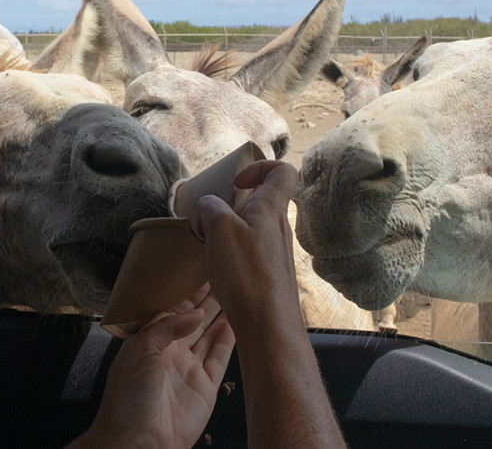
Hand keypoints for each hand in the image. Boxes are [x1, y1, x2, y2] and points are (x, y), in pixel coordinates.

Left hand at [69, 283, 235, 448]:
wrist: (136, 442)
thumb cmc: (127, 398)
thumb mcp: (141, 350)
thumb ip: (169, 326)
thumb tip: (196, 313)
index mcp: (152, 342)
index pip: (174, 311)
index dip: (190, 293)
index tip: (204, 272)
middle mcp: (172, 353)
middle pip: (195, 320)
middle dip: (209, 300)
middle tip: (226, 277)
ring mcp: (190, 369)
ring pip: (210, 336)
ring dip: (222, 316)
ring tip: (237, 295)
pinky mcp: (207, 387)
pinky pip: (220, 358)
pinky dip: (230, 340)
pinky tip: (236, 323)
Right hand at [194, 160, 300, 337]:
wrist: (268, 325)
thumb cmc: (246, 273)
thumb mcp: (219, 229)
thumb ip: (210, 208)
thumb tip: (208, 208)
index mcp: (272, 208)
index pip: (283, 170)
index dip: (261, 166)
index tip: (236, 182)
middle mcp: (280, 227)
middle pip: (263, 201)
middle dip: (233, 205)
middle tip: (212, 219)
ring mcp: (277, 251)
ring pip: (254, 228)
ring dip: (230, 231)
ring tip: (210, 246)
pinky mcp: (270, 273)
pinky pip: (251, 251)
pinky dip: (233, 252)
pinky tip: (218, 268)